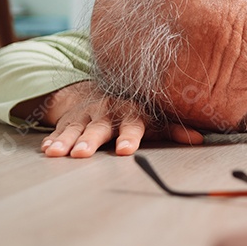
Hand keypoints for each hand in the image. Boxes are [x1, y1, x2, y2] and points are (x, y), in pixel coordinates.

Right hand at [25, 81, 202, 157]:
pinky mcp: (68, 121)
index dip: (129, 137)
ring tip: (57, 154)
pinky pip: (59, 131)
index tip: (124, 150)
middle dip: (90, 141)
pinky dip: (53, 140)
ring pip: (75, 130)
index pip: (132, 125)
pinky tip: (47, 151)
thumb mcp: (155, 118)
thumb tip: (199, 139)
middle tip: (82, 154)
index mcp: (130, 112)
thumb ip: (174, 130)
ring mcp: (86, 116)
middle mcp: (107, 112)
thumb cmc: (134, 111)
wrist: (102, 91)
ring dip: (66, 141)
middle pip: (98, 128)